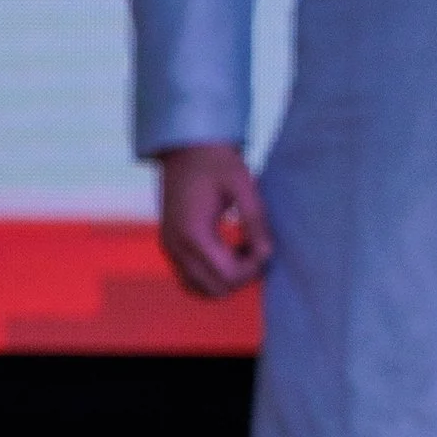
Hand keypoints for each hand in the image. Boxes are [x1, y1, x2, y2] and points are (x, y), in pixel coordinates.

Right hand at [156, 142, 273, 297]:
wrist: (186, 146)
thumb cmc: (217, 162)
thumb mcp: (243, 185)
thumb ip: (256, 221)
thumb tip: (268, 254)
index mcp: (193, 233)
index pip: (228, 275)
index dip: (254, 268)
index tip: (266, 247)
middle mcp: (176, 246)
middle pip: (215, 289)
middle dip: (242, 276)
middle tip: (256, 249)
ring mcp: (169, 248)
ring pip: (200, 289)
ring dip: (226, 278)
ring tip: (242, 249)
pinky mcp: (170, 245)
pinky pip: (190, 277)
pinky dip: (211, 274)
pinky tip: (228, 250)